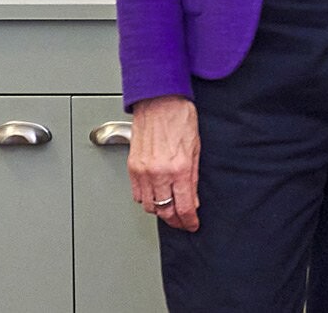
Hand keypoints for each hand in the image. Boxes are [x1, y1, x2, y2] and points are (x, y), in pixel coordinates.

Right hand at [128, 95, 200, 231]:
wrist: (160, 102)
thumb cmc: (180, 118)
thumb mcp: (196, 148)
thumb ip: (193, 177)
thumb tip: (192, 199)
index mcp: (178, 168)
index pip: (183, 206)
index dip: (188, 221)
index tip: (192, 225)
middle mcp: (158, 173)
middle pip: (164, 211)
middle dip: (174, 220)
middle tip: (182, 222)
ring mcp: (142, 172)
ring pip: (148, 206)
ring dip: (160, 211)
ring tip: (170, 209)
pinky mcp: (131, 168)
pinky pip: (136, 195)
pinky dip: (146, 200)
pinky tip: (154, 197)